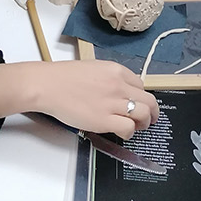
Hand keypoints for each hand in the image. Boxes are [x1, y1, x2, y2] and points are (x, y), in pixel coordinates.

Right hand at [0, 60, 158, 138]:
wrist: (48, 85)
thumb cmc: (64, 76)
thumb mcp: (93, 68)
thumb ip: (109, 78)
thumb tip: (118, 90)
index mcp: (116, 70)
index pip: (141, 85)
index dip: (141, 97)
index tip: (139, 103)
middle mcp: (119, 85)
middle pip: (149, 101)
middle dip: (152, 113)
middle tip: (147, 120)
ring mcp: (113, 103)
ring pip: (143, 115)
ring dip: (143, 123)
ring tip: (136, 127)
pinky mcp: (105, 120)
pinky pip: (129, 128)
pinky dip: (130, 132)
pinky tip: (122, 132)